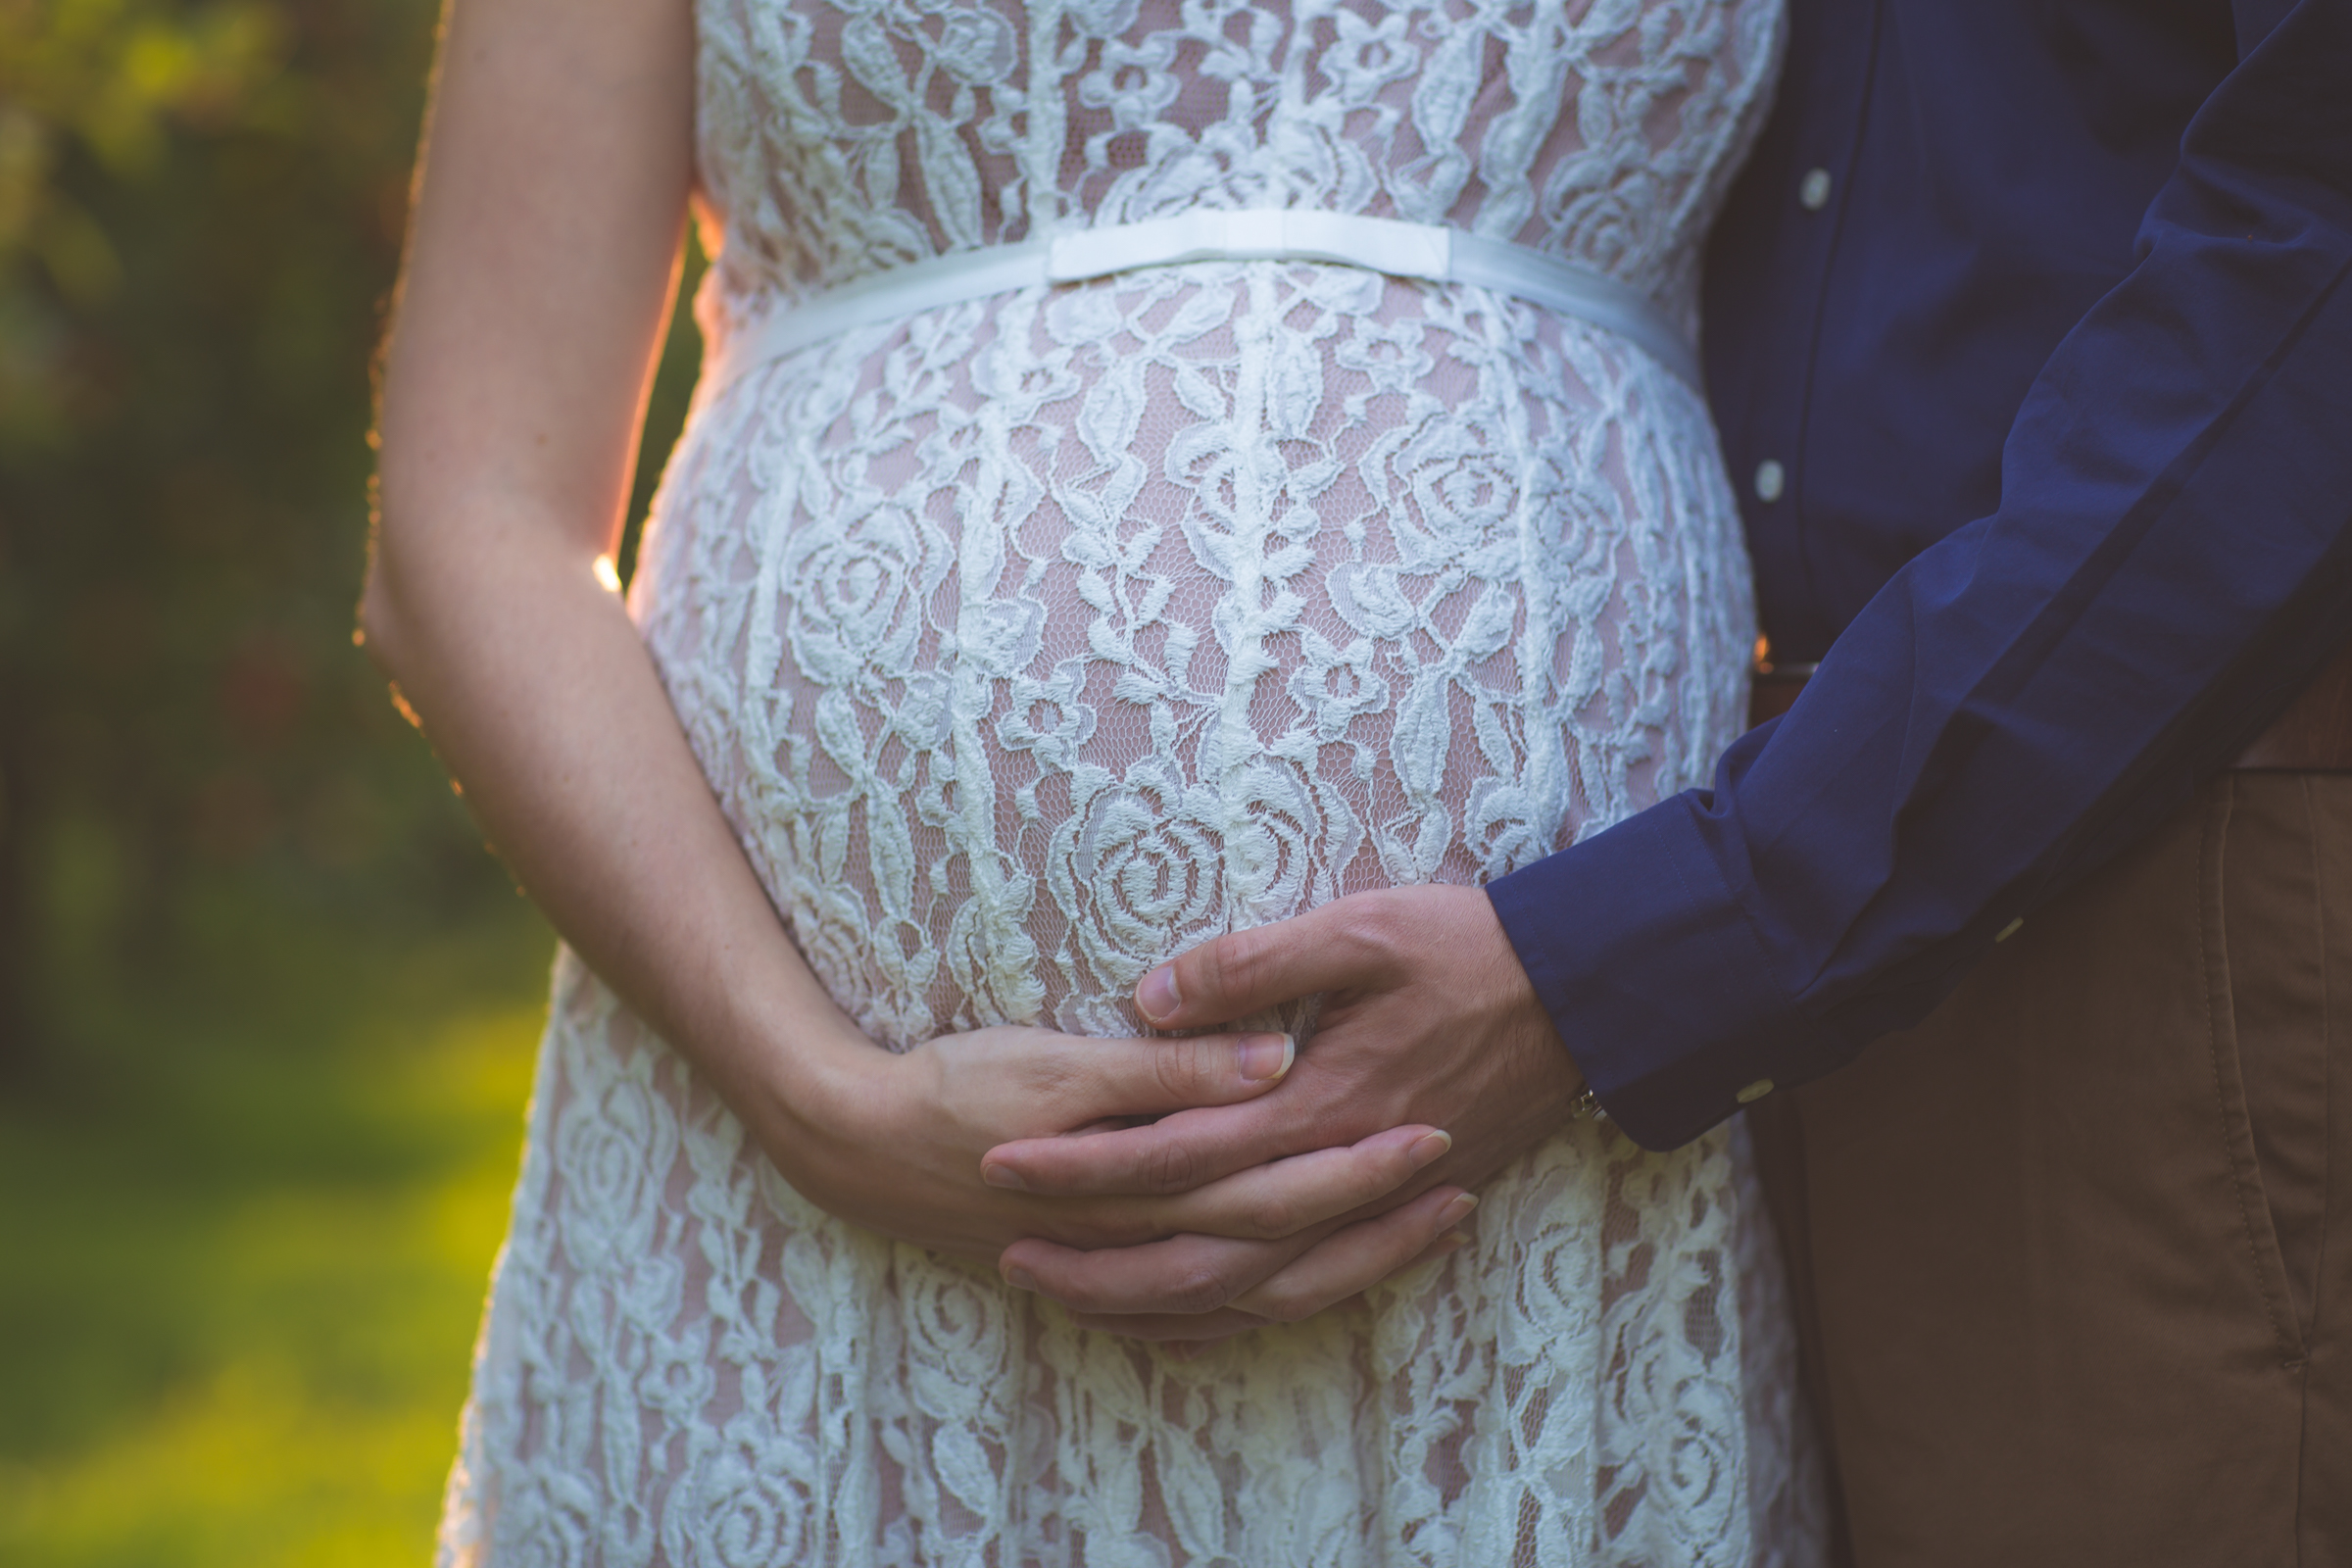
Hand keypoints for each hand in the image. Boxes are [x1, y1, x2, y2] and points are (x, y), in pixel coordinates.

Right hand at [760, 1020, 1468, 1270]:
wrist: (853, 1144)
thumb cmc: (957, 1086)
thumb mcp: (1061, 1062)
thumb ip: (1172, 1071)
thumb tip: (1273, 1061)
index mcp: (1143, 1184)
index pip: (1277, 1187)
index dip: (1359, 1169)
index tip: (1435, 1136)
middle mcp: (1143, 1242)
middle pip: (1283, 1249)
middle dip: (1373, 1222)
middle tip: (1457, 1181)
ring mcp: (1118, 1271)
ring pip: (1251, 1294)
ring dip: (1337, 1266)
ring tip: (1415, 1231)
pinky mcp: (1094, 1274)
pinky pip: (1194, 1320)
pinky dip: (1257, 1310)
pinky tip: (1299, 1291)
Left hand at [988, 884, 1582, 1337]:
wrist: (1588, 995)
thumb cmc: (1469, 947)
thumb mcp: (1356, 928)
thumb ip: (1248, 965)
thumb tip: (1148, 998)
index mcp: (1316, 1104)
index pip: (1173, 1153)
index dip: (1083, 1163)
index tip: (1004, 1159)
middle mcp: (1337, 1176)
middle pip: (1198, 1250)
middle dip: (1098, 1258)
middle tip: (1010, 1251)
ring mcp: (1372, 1208)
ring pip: (1249, 1292)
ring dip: (1158, 1301)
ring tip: (1078, 1297)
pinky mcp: (1397, 1216)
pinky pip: (1307, 1293)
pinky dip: (1240, 1313)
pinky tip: (1194, 1313)